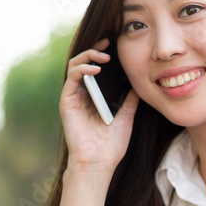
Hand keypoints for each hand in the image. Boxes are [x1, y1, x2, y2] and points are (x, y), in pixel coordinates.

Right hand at [59, 38, 138, 172]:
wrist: (99, 162)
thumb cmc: (111, 145)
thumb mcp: (126, 117)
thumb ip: (129, 101)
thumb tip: (138, 85)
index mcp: (95, 97)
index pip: (96, 69)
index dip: (103, 54)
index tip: (115, 44)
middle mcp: (83, 95)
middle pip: (84, 63)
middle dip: (95, 49)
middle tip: (108, 43)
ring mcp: (74, 97)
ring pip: (75, 65)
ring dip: (88, 56)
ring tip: (103, 56)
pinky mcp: (67, 102)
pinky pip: (71, 78)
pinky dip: (82, 69)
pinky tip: (95, 69)